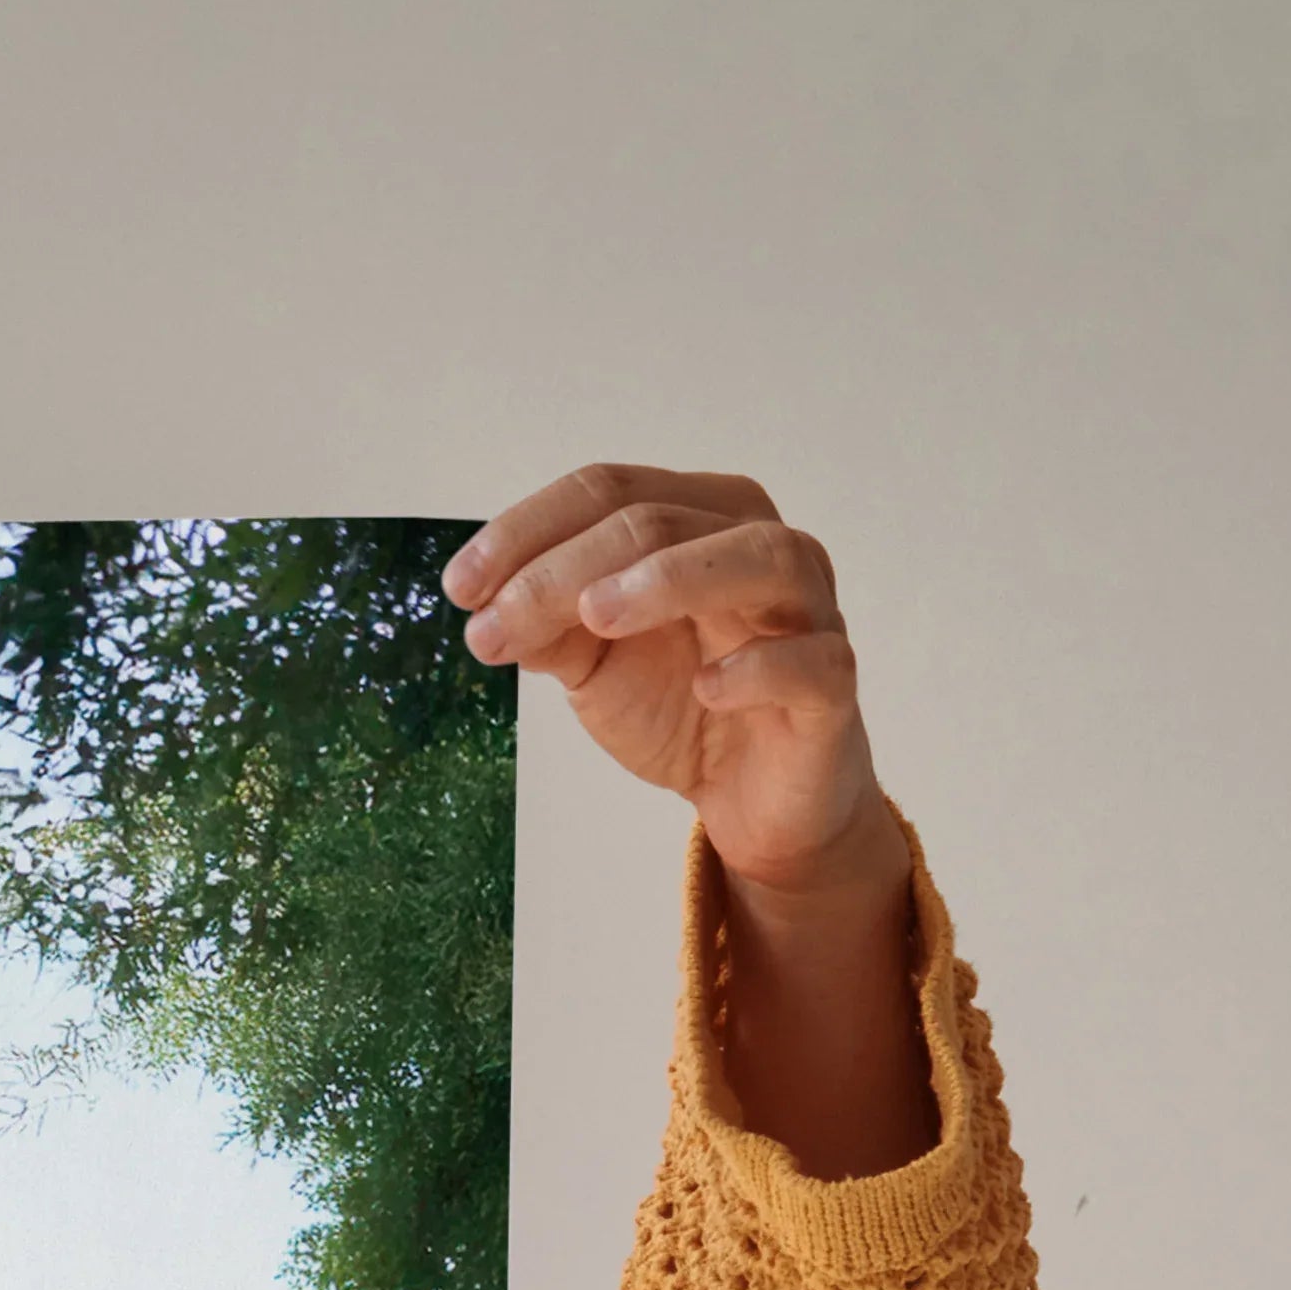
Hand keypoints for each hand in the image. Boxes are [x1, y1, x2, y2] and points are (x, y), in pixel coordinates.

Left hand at [448, 466, 933, 1172]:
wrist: (751, 798)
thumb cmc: (680, 705)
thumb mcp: (594, 663)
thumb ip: (548, 627)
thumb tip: (486, 606)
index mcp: (700, 520)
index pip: (610, 491)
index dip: (528, 531)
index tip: (459, 588)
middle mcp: (760, 546)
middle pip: (662, 520)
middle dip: (565, 569)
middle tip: (495, 623)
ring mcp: (808, 611)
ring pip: (757, 558)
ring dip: (671, 579)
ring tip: (595, 616)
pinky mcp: (831, 686)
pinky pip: (810, 661)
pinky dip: (758, 667)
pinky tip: (706, 686)